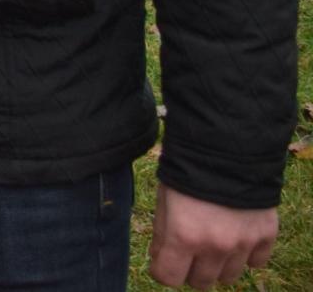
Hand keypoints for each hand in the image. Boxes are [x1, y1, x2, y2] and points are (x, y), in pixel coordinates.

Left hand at [148, 183, 276, 287]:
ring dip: (218, 265)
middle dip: (190, 270)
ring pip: (228, 277)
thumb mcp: (164, 199)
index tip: (163, 261)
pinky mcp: (265, 236)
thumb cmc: (188, 171)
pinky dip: (246, 255)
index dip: (163, 269)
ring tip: (213, 241)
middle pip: (201, 282)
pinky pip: (256, 263)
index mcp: (184, 236)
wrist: (228, 148)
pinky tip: (236, 235)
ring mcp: (243, 243)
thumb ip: (162, 233)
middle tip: (189, 251)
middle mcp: (215, 246)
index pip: (169, 277)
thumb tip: (160, 259)